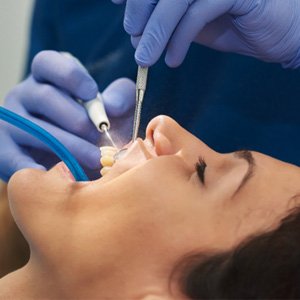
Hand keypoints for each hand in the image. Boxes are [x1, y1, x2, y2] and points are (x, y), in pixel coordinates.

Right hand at [0, 51, 134, 180]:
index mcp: (48, 79)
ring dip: (69, 146)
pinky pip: (15, 159)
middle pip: (45, 97)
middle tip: (99, 136)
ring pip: (35, 129)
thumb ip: (121, 97)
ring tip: (95, 159)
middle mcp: (24, 96)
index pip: (48, 63)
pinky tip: (55, 174)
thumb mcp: (115, 109)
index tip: (92, 93)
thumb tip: (112, 106)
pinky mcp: (4, 151)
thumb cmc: (97, 129)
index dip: (70, 76)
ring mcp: (11, 122)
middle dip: (77, 120)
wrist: (75, 161)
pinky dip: (34, 168)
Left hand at [112, 0, 299, 67]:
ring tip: (145, 58)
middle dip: (139, 9)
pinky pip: (198, 12)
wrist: (277, 31)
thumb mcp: (192, 21)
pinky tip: (173, 60)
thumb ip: (167, 19)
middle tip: (133, 36)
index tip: (116, 4)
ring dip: (156, 30)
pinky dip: (180, 38)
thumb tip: (135, 32)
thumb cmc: (234, 22)